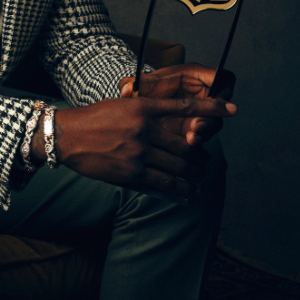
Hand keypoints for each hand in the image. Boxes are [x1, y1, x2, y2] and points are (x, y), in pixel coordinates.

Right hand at [39, 94, 235, 200]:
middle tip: (204, 161)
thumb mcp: (122, 106)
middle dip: (199, 156)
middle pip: (186, 145)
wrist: (66, 136)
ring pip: (179, 167)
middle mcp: (144, 129)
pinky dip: (181, 190)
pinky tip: (188, 193)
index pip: (185, 108)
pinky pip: (165, 184)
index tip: (233, 111)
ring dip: (193, 175)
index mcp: (143, 108)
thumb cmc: (93, 120)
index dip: (212, 110)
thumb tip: (172, 125)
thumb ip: (148, 114)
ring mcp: (139, 152)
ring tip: (198, 178)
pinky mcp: (131, 173)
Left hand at [118, 64, 235, 145]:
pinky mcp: (195, 129)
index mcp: (196, 76)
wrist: (142, 106)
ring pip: (213, 124)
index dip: (225, 87)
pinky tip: (186, 145)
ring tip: (191, 137)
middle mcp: (204, 95)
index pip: (223, 78)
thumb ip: (135, 83)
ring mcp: (201, 113)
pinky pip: (203, 136)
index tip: (220, 99)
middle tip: (197, 125)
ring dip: (204, 132)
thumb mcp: (141, 84)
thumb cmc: (147, 89)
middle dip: (211, 116)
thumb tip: (125, 88)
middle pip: (221, 105)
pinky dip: (196, 141)